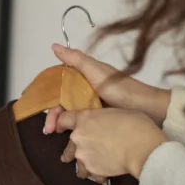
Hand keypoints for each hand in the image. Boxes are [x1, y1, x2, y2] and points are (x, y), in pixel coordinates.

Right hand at [42, 45, 171, 134]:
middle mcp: (87, 91)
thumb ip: (76, 59)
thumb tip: (54, 46)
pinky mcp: (100, 120)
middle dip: (53, 115)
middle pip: (62, 102)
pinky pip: (82, 123)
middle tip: (49, 130)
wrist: (148, 109)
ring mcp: (93, 106)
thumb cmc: (122, 88)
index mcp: (85, 77)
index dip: (47, 94)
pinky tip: (70, 138)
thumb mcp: (97, 72)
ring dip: (61, 124)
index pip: (59, 85)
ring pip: (70, 114)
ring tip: (56, 135)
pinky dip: (74, 129)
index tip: (37, 105)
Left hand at [54, 108, 167, 181]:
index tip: (57, 129)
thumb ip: (102, 118)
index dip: (59, 123)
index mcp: (84, 119)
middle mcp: (78, 137)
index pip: (63, 119)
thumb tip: (103, 123)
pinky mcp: (92, 170)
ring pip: (78, 164)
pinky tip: (105, 175)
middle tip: (70, 156)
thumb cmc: (135, 124)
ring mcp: (83, 156)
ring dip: (83, 166)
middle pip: (68, 146)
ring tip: (89, 169)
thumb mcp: (116, 112)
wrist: (141, 148)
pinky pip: (92, 174)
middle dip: (70, 151)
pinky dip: (98, 175)